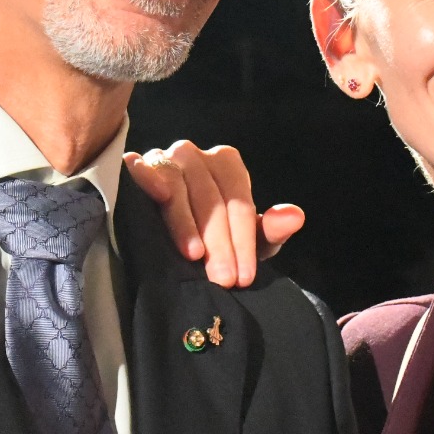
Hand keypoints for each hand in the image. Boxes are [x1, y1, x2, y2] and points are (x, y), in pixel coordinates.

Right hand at [124, 140, 305, 287]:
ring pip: (180, 188)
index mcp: (226, 163)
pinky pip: (145, 172)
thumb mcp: (242, 240)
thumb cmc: (210, 235)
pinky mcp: (137, 166)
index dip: (243, 241)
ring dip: (187, 224)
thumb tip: (296, 216)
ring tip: (194, 256)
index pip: (239, 201)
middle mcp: (195, 154)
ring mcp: (164, 157)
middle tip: (223, 279)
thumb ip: (270, 230)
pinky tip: (157, 196)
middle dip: (219, 243)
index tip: (244, 277)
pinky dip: (150, 180)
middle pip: (212, 199)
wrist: (162, 234)